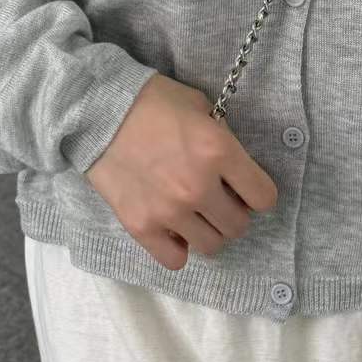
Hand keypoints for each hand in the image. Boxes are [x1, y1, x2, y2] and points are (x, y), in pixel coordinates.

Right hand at [85, 73, 277, 270]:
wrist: (97, 112)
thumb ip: (222, 138)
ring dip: (209, 231)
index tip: (246, 189)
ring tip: (196, 215)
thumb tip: (233, 166)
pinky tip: (173, 230)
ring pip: (212, 245)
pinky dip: (178, 248)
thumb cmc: (151, 102)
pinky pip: (175, 260)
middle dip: (234, 213)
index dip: (258, 193)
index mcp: (219, 152)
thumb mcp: (199, 107)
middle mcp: (198, 187)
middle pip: (238, 225)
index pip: (264, 197)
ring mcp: (169, 211)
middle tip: (219, 200)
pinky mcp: (142, 227)